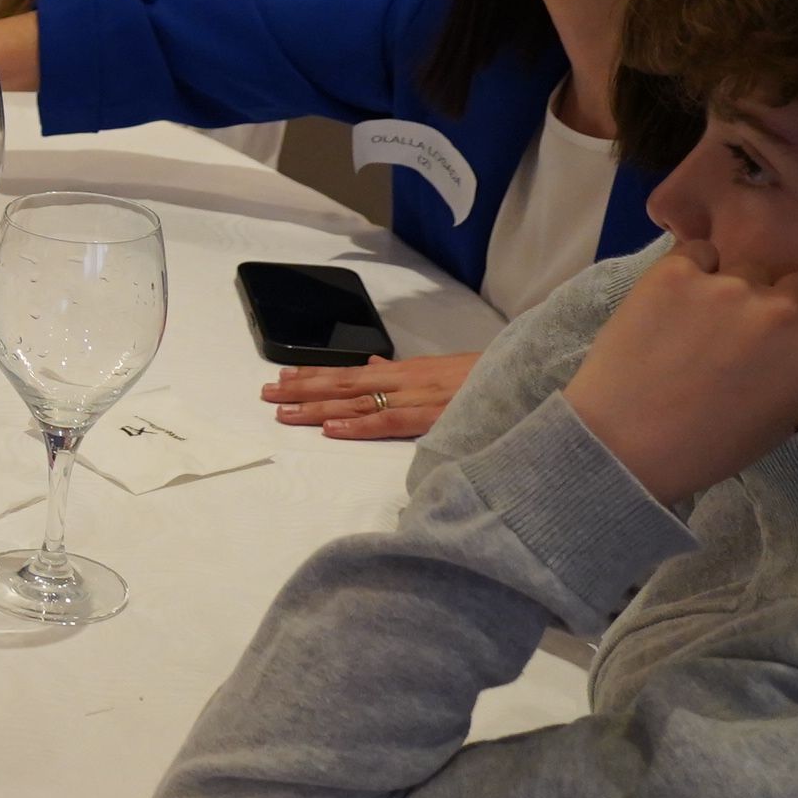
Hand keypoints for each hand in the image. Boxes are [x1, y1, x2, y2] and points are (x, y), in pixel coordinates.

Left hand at [264, 350, 478, 440]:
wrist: (530, 376)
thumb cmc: (489, 378)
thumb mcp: (441, 370)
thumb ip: (402, 373)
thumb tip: (372, 368)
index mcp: (407, 372)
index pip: (351, 373)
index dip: (316, 376)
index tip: (283, 378)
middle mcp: (405, 381)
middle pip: (344, 385)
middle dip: (303, 390)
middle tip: (267, 394)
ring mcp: (418, 398)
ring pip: (357, 403)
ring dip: (318, 408)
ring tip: (284, 412)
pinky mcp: (435, 417)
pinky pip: (389, 422)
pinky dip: (358, 426)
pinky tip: (331, 429)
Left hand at [564, 239, 797, 501]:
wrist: (620, 444)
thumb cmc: (707, 443)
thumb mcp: (783, 414)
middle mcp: (788, 313)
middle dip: (783, 305)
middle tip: (742, 343)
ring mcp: (731, 286)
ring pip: (750, 269)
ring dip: (733, 290)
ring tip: (696, 333)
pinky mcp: (676, 270)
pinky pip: (700, 253)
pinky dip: (691, 273)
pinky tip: (670, 311)